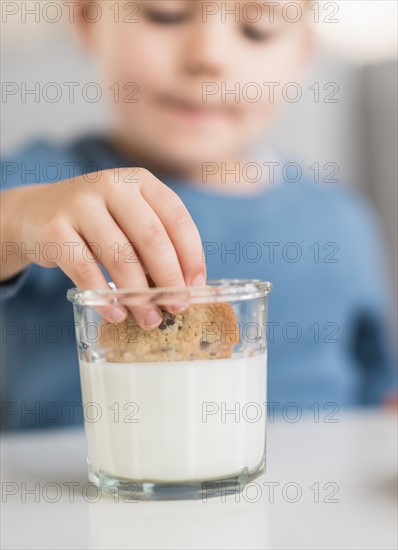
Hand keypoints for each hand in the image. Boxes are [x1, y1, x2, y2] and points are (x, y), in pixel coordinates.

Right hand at [1, 168, 205, 327]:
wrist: (34, 214)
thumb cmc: (95, 223)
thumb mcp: (128, 220)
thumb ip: (154, 243)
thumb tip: (184, 287)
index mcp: (139, 180)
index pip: (177, 218)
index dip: (191, 255)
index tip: (196, 286)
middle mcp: (111, 185)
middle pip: (152, 238)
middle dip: (169, 278)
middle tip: (178, 306)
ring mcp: (80, 203)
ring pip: (120, 256)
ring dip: (139, 295)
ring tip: (149, 319)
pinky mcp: (54, 228)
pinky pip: (86, 271)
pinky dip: (105, 297)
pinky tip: (116, 313)